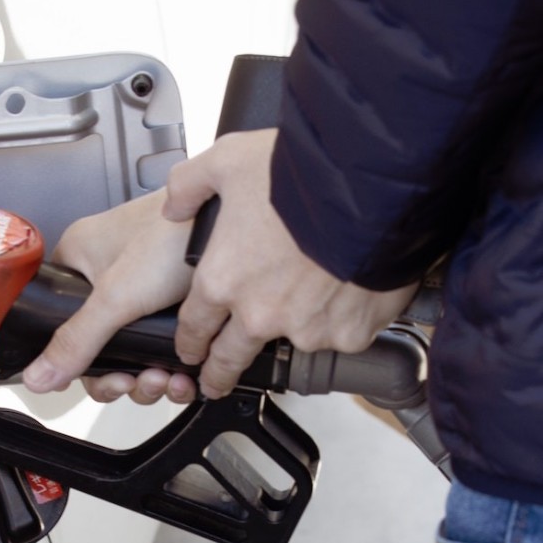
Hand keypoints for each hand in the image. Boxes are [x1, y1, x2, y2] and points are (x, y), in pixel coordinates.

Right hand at [20, 192, 199, 403]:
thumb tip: (38, 376)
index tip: (108, 379)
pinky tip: (185, 374)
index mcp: (78, 262)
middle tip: (141, 381)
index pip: (61, 326)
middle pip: (101, 348)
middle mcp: (107, 276)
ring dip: (151, 377)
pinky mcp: (175, 300)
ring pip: (135, 352)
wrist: (236, 220)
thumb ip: (77, 340)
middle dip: (124, 376)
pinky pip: (163, 346)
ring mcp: (142, 290)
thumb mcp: (117, 295)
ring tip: (169, 377)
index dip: (81, 364)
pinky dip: (173, 368)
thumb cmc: (175, 233)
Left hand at [165, 129, 416, 398]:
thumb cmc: (301, 174)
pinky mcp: (348, 334)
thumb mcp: (227, 161)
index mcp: (223, 279)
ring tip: (311, 301)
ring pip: (293, 342)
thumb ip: (190, 186)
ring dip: (296, 328)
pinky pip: (342, 335)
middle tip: (217, 381)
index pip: (194, 327)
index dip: (189, 341)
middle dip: (219, 374)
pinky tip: (348, 290)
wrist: (368, 189)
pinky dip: (343, 319)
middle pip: (229, 359)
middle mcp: (259, 313)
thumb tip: (174, 205)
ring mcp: (306, 329)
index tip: (192, 349)